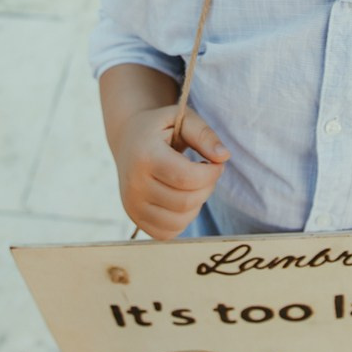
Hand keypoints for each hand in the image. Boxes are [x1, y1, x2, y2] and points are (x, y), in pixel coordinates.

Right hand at [116, 105, 227, 239]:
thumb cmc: (160, 128)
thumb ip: (204, 134)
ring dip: (196, 205)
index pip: (187, 178)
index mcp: (144, 156)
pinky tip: (182, 199)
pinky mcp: (135, 218)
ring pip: (179, 221)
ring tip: (193, 185)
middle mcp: (134, 184)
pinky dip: (183, 219)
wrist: (128, 139)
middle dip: (207, 188)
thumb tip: (223, 157)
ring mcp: (132, 205)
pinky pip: (168, 232)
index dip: (211, 173)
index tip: (216, 163)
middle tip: (206, 172)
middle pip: (185, 202)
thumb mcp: (182, 118)